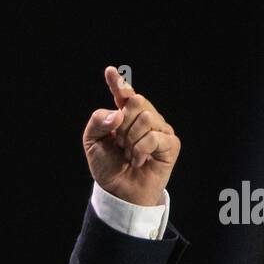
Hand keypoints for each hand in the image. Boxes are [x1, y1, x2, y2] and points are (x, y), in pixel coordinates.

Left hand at [83, 66, 180, 205]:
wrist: (118, 192)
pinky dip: (141, 150)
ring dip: (131, 140)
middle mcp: (145, 118)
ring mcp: (160, 129)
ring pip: (146, 118)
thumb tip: (118, 112)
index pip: (123, 94)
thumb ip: (97, 122)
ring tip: (129, 154)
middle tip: (120, 143)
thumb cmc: (108, 167)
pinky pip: (154, 136)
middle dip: (123, 124)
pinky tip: (139, 161)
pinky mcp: (170, 143)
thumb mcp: (92, 143)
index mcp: (124, 115)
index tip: (109, 72)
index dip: (118, 82)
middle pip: (137, 101)